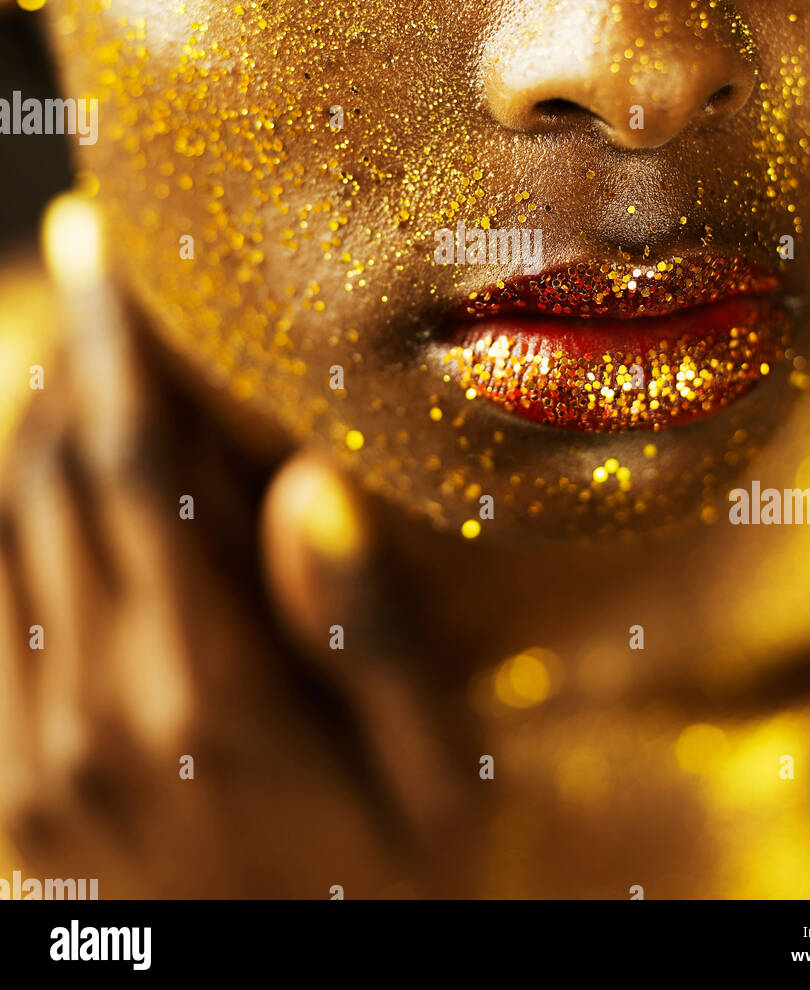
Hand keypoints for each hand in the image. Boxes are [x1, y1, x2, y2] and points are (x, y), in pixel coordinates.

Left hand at [0, 195, 473, 897]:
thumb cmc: (390, 899)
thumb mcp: (430, 782)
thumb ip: (366, 638)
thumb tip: (310, 486)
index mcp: (205, 692)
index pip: (132, 472)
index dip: (109, 349)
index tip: (97, 247)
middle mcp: (96, 713)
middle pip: (51, 486)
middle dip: (64, 360)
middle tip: (84, 262)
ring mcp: (39, 759)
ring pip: (4, 541)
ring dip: (27, 430)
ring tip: (69, 346)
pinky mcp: (17, 791)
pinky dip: (4, 521)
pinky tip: (39, 476)